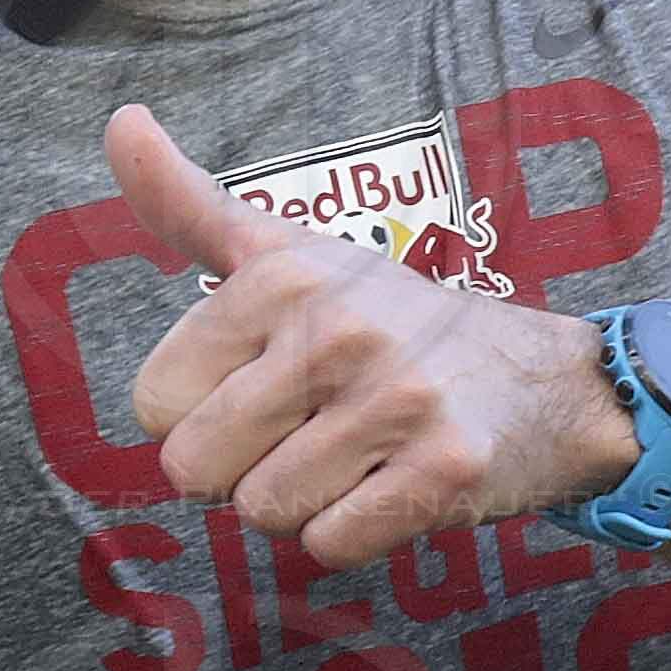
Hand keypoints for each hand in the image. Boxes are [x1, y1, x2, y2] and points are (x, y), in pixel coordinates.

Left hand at [113, 107, 627, 571]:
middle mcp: (337, 330)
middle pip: (193, 468)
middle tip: (307, 430)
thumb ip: (189, 205)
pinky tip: (392, 485)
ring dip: (301, 502)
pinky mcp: (448, 471)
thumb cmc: (391, 319)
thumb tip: (120, 122)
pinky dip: (353, 535)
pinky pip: (330, 547)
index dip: (199, 412)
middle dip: (240, 468)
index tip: (264, 384)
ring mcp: (397, 400)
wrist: (550, 380)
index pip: (153, 401)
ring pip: (263, 513)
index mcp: (282, 275)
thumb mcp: (289, 249)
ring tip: (355, 453)